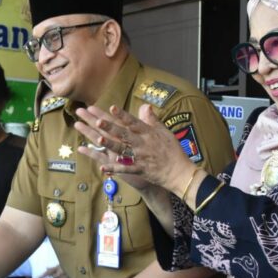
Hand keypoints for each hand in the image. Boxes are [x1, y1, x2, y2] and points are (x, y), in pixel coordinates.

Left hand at [75, 104, 192, 193]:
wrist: (180, 172)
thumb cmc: (173, 151)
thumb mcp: (165, 132)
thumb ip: (152, 120)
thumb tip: (145, 106)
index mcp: (148, 133)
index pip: (133, 122)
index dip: (122, 115)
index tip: (111, 107)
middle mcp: (143, 143)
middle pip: (124, 134)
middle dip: (110, 127)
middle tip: (97, 121)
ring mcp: (141, 157)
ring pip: (122, 150)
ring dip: (110, 145)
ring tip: (98, 140)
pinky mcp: (140, 170)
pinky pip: (125, 169)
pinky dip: (114, 169)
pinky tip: (102, 168)